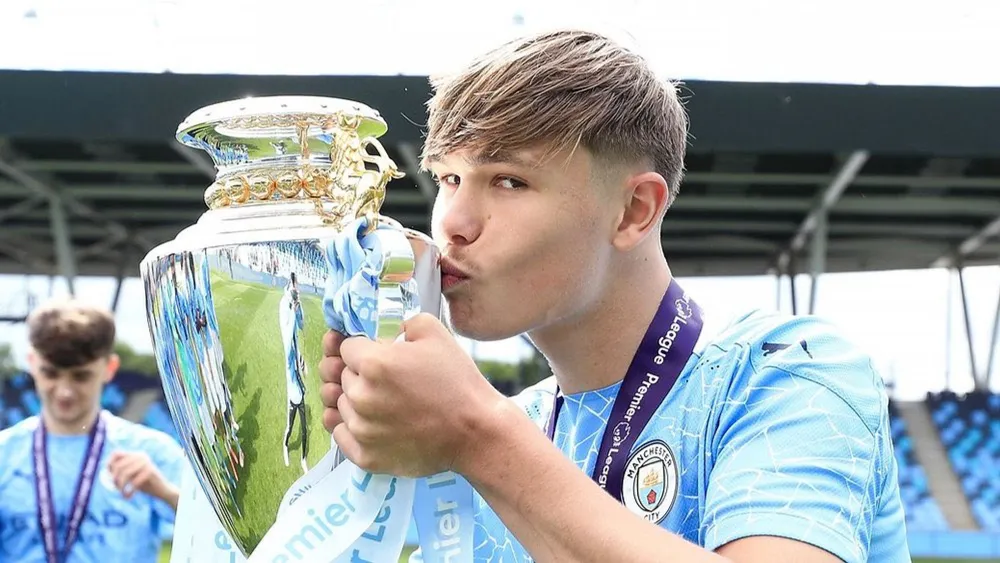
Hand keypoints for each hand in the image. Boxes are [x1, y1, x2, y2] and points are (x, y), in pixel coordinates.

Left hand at [107, 451, 177, 507]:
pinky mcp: (151, 471)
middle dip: (115, 480)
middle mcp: (141, 456)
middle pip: (118, 466)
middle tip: (118, 489)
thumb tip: (106, 468)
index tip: (110, 476)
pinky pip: (134, 482)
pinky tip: (129, 496)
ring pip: (125, 473)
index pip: (115, 454)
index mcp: (135, 454)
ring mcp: (146, 462)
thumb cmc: (144, 484)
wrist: (162, 490)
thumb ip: (121, 470)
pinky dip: (129, 491)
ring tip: (123, 493)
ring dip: (121, 486)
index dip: (109, 464)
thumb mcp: (131, 475)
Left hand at [319, 313, 504, 476]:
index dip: (364, 348)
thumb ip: (400, 323)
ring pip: (340, 405)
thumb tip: (384, 332)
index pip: (346, 348)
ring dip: (355, 401)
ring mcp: (361, 430)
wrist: (475, 432)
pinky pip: (341, 434)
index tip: (379, 355)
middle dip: (359, 374)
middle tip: (388, 380)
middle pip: (342, 377)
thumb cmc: (457, 382)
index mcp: (372, 363)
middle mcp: (360, 397)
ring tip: (385, 402)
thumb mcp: (435, 332)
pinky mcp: (365, 456)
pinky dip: (352, 427)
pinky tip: (374, 422)